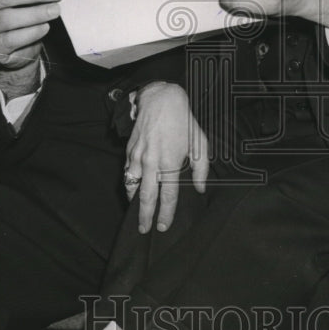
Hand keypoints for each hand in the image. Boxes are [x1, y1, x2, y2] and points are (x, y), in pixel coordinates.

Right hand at [124, 82, 208, 233]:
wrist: (161, 100)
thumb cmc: (183, 122)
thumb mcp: (200, 144)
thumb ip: (202, 169)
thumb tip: (200, 189)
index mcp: (170, 162)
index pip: (167, 196)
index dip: (165, 214)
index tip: (163, 226)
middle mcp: (152, 162)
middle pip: (146, 197)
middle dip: (144, 216)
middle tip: (143, 230)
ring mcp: (138, 156)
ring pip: (132, 186)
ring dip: (133, 202)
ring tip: (136, 213)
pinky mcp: (130, 150)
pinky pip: (127, 173)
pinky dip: (128, 185)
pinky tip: (132, 191)